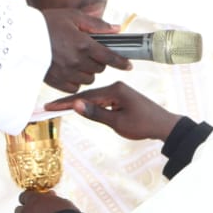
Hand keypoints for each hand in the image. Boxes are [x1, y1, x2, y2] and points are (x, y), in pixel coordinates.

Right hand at [41, 8, 131, 92]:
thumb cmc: (46, 23)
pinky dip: (75, 81)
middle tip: (89, 53)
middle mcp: (76, 61)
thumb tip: (116, 29)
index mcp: (83, 44)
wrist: (20, 36)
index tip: (128, 65)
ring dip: (87, 72)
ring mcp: (66, 73)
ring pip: (88, 79)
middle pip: (99, 69)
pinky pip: (75, 87)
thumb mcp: (73, 16)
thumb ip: (97, 24)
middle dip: (98, 62)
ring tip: (77, 61)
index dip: (121, 62)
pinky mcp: (56, 82)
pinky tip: (69, 71)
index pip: (110, 57)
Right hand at [45, 81, 181, 141]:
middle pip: (87, 95)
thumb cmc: (143, 124)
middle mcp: (115, 87)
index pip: (85, 96)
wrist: (164, 125)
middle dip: (68, 102)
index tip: (50, 106)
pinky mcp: (121, 97)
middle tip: (48, 107)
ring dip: (78, 103)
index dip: (66, 102)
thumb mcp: (117, 123)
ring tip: (59, 108)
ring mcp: (118, 91)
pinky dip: (89, 105)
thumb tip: (77, 105)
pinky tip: (80, 108)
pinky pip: (101, 100)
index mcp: (114, 90)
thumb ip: (96, 114)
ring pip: (93, 98)